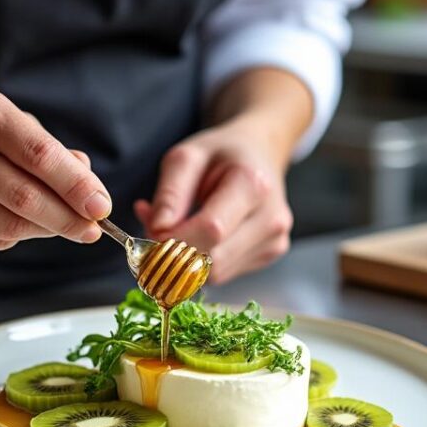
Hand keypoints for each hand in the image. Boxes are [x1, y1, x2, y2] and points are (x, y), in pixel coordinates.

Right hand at [0, 86, 110, 249]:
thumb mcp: (14, 120)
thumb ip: (53, 152)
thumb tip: (89, 191)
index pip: (38, 155)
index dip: (76, 185)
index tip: (102, 206)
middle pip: (24, 198)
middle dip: (68, 218)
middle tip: (94, 229)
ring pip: (9, 226)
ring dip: (47, 230)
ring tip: (64, 223)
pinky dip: (18, 234)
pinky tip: (23, 221)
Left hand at [135, 117, 292, 283]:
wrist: (259, 152)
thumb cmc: (221, 153)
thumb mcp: (186, 157)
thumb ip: (169, 194)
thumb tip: (157, 231)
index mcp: (253, 184)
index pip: (211, 230)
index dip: (174, 240)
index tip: (151, 231)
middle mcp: (271, 218)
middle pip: (214, 260)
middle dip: (177, 254)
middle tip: (157, 231)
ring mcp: (274, 240)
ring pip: (216, 274)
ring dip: (188, 260)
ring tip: (180, 228)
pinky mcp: (270, 254)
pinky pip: (225, 272)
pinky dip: (203, 261)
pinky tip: (200, 236)